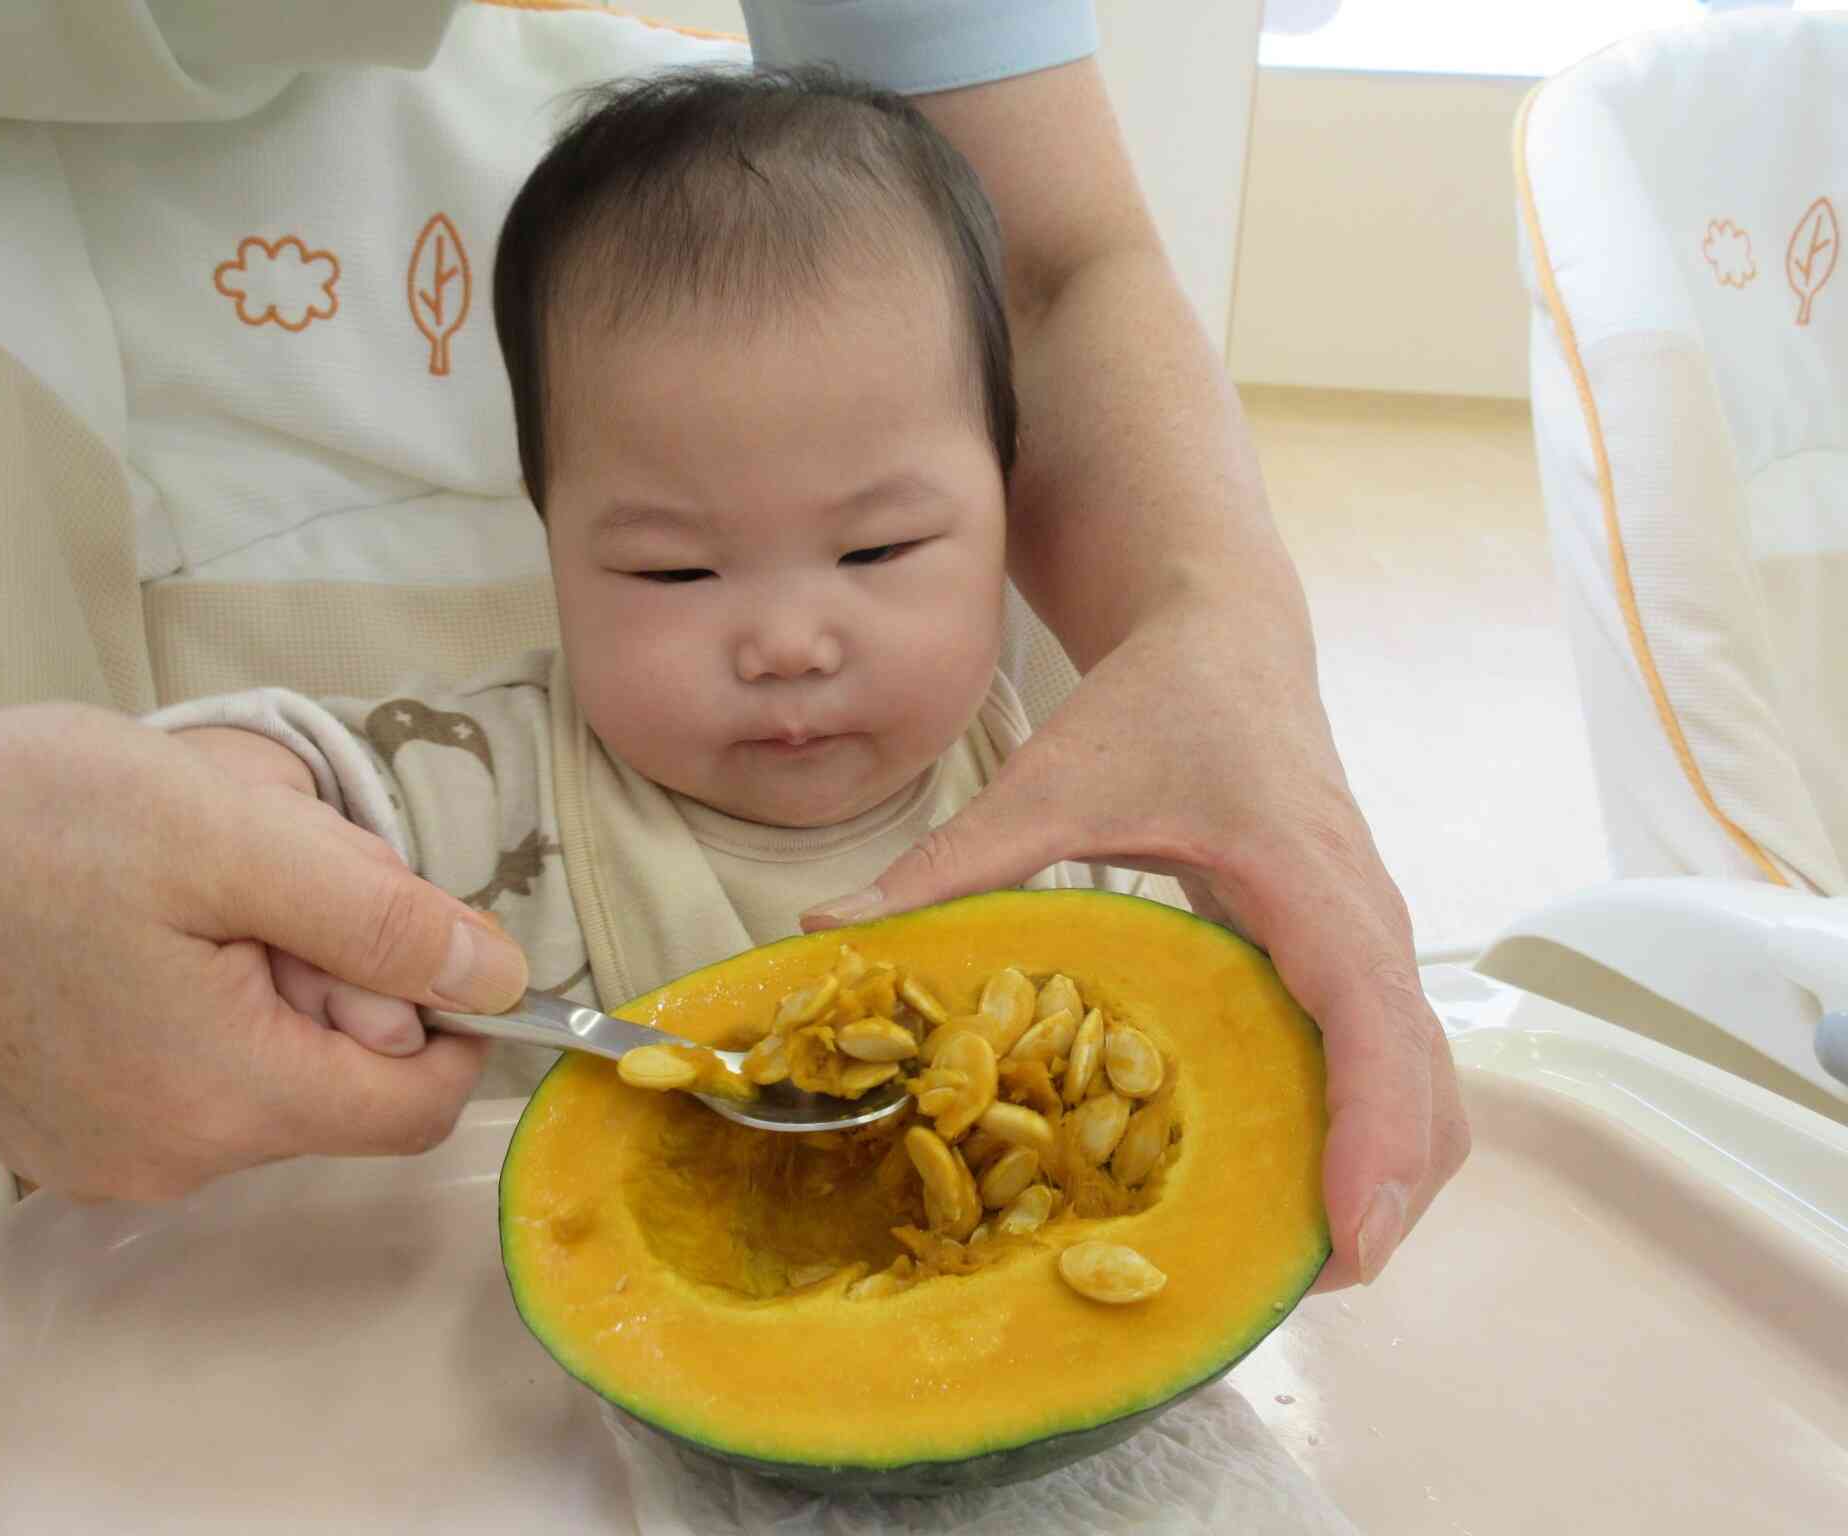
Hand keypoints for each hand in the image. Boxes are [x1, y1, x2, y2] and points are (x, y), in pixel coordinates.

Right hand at [0, 693, 528, 1200]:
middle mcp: (162, 1164)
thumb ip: (387, 922)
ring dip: (269, 988)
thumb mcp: (242, 839)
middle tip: (259, 886)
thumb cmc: (39, 814)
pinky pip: (189, 1082)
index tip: (412, 927)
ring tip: (188, 901)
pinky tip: (142, 934)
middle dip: (337, 984)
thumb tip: (503, 982)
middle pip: (338, 1089)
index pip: (416, 1107)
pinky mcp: (56, 1129)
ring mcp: (97, 1157)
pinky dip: (203, 1009)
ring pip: (266, 1079)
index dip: (451, 1018)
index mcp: (221, 1105)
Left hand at [801, 619, 1468, 1288]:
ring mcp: (1373, 938)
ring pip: (1427, 1082)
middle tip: (1299, 1288)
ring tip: (1293, 1263)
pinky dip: (1368, 1130)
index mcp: (1308, 883)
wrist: (1229, 639)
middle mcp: (1366, 922)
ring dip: (1385, 1174)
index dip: (1371, 1136)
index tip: (1347, 1239)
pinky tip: (1292, 1185)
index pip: (1375, 1025)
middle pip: (1429, 1085)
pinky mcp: (1353, 951)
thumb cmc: (1156, 704)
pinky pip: (1391, 1059)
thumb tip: (822, 930)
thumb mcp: (1049, 780)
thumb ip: (949, 862)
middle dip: (1386, 1193)